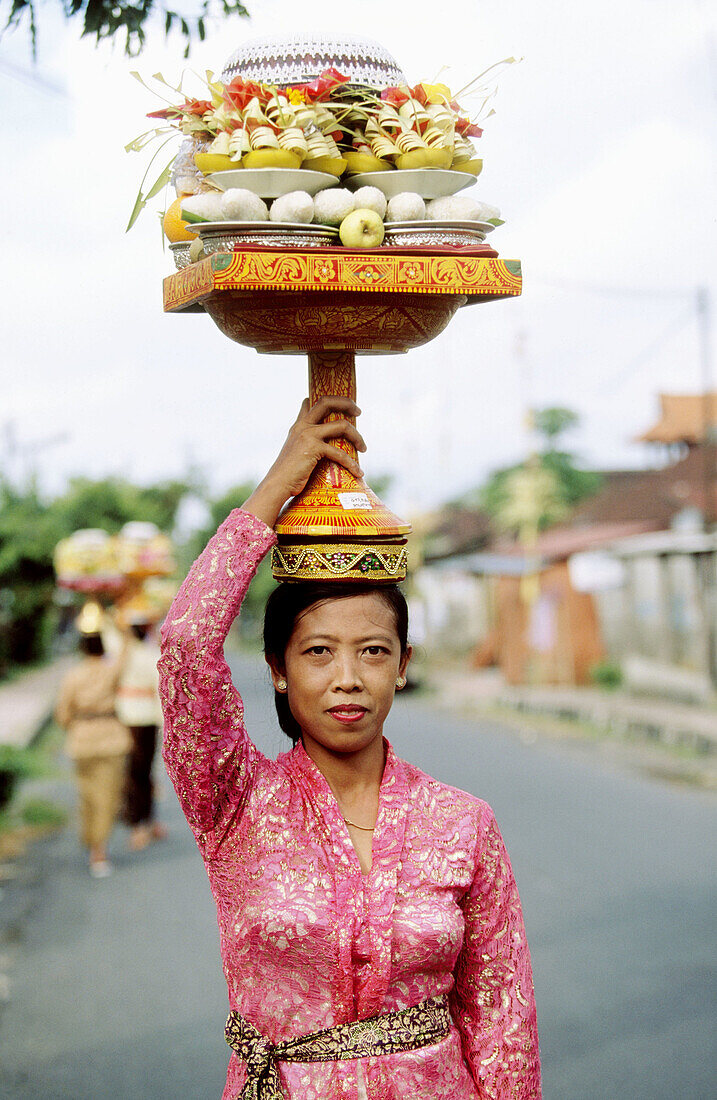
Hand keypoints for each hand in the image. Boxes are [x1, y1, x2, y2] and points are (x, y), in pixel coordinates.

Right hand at [243, 397, 366, 527]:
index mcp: (298, 425)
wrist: (277, 484)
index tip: (342, 404)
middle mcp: (303, 426)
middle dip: (345, 403)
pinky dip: (352, 464)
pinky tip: (358, 472)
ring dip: (357, 436)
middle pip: (326, 402)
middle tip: (358, 412)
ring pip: (342, 425)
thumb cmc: (288, 474)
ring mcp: (308, 435)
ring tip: (363, 448)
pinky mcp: (313, 448)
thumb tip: (320, 450)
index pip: (310, 403)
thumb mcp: (295, 453)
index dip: (327, 400)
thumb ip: (305, 445)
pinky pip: (340, 453)